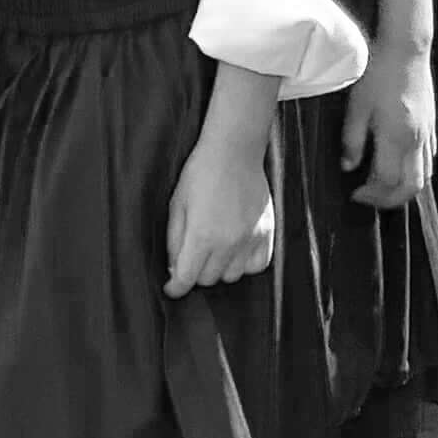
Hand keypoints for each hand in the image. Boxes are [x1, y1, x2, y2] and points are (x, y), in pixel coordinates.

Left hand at [164, 120, 276, 292]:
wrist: (234, 151)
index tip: (171, 287)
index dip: (175, 287)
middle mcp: (228, 243)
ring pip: (232, 276)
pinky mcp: (267, 233)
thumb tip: (174, 268)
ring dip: (219, 268)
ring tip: (214, 249)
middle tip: (191, 256)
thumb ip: (174, 241)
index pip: (187, 278)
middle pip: (208, 279)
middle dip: (195, 272)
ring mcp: (250, 239)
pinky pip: (257, 266)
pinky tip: (236, 251)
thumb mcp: (177, 205)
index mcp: (202, 236)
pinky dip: (245, 265)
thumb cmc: (200, 174)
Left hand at [344, 36, 437, 208]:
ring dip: (405, 187)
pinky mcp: (432, 124)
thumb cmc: (377, 73)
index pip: (388, 182)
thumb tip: (347, 167)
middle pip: (412, 186)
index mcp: (396, 137)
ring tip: (383, 184)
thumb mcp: (357, 106)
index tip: (354, 193)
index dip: (371, 194)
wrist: (406, 48)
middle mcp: (416, 140)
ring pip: (425, 175)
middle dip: (391, 200)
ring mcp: (428, 133)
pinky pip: (429, 157)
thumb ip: (351, 140)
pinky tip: (400, 163)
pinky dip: (416, 170)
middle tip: (370, 197)